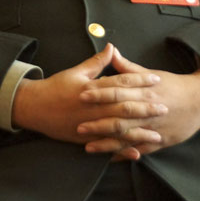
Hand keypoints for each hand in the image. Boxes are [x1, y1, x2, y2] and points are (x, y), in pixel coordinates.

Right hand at [12, 44, 166, 159]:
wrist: (34, 107)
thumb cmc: (56, 87)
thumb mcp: (76, 71)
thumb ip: (97, 62)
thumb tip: (112, 48)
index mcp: (92, 89)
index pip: (120, 83)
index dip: (139, 81)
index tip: (156, 80)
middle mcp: (93, 107)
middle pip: (124, 107)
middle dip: (145, 107)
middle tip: (165, 107)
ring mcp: (89, 124)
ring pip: (118, 129)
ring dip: (139, 132)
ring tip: (157, 134)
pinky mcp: (85, 138)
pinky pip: (107, 145)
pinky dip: (122, 149)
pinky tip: (136, 152)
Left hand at [77, 46, 199, 157]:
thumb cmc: (173, 85)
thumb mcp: (152, 73)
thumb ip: (129, 68)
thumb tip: (112, 51)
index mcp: (144, 91)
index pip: (118, 91)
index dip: (99, 93)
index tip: (81, 94)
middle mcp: (148, 110)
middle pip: (121, 116)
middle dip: (99, 122)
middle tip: (79, 126)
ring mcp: (154, 127)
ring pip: (128, 137)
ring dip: (108, 143)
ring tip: (88, 147)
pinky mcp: (160, 141)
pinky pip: (140, 149)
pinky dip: (125, 154)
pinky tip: (110, 158)